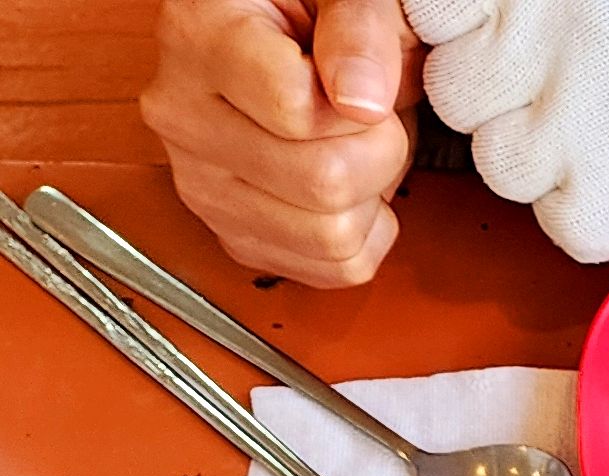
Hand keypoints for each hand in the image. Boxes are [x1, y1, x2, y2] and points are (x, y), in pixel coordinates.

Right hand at [141, 0, 417, 287]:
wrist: (283, 42)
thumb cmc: (306, 12)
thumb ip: (359, 28)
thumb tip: (362, 99)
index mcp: (196, 38)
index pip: (297, 110)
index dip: (361, 104)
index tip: (358, 78)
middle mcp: (183, 115)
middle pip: (323, 183)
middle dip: (378, 152)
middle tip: (366, 117)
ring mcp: (203, 185)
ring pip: (332, 236)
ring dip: (372, 196)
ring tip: (350, 146)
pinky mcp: (236, 236)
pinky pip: (335, 268)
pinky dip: (365, 234)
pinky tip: (346, 188)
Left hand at [408, 0, 608, 266]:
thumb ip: (503, 10)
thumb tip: (442, 25)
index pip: (433, 15)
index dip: (467, 33)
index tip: (511, 38)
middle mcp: (542, 48)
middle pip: (458, 95)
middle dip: (498, 100)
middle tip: (565, 91)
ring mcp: (575, 130)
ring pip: (500, 165)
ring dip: (540, 159)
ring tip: (600, 135)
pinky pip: (559, 225)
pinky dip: (585, 212)